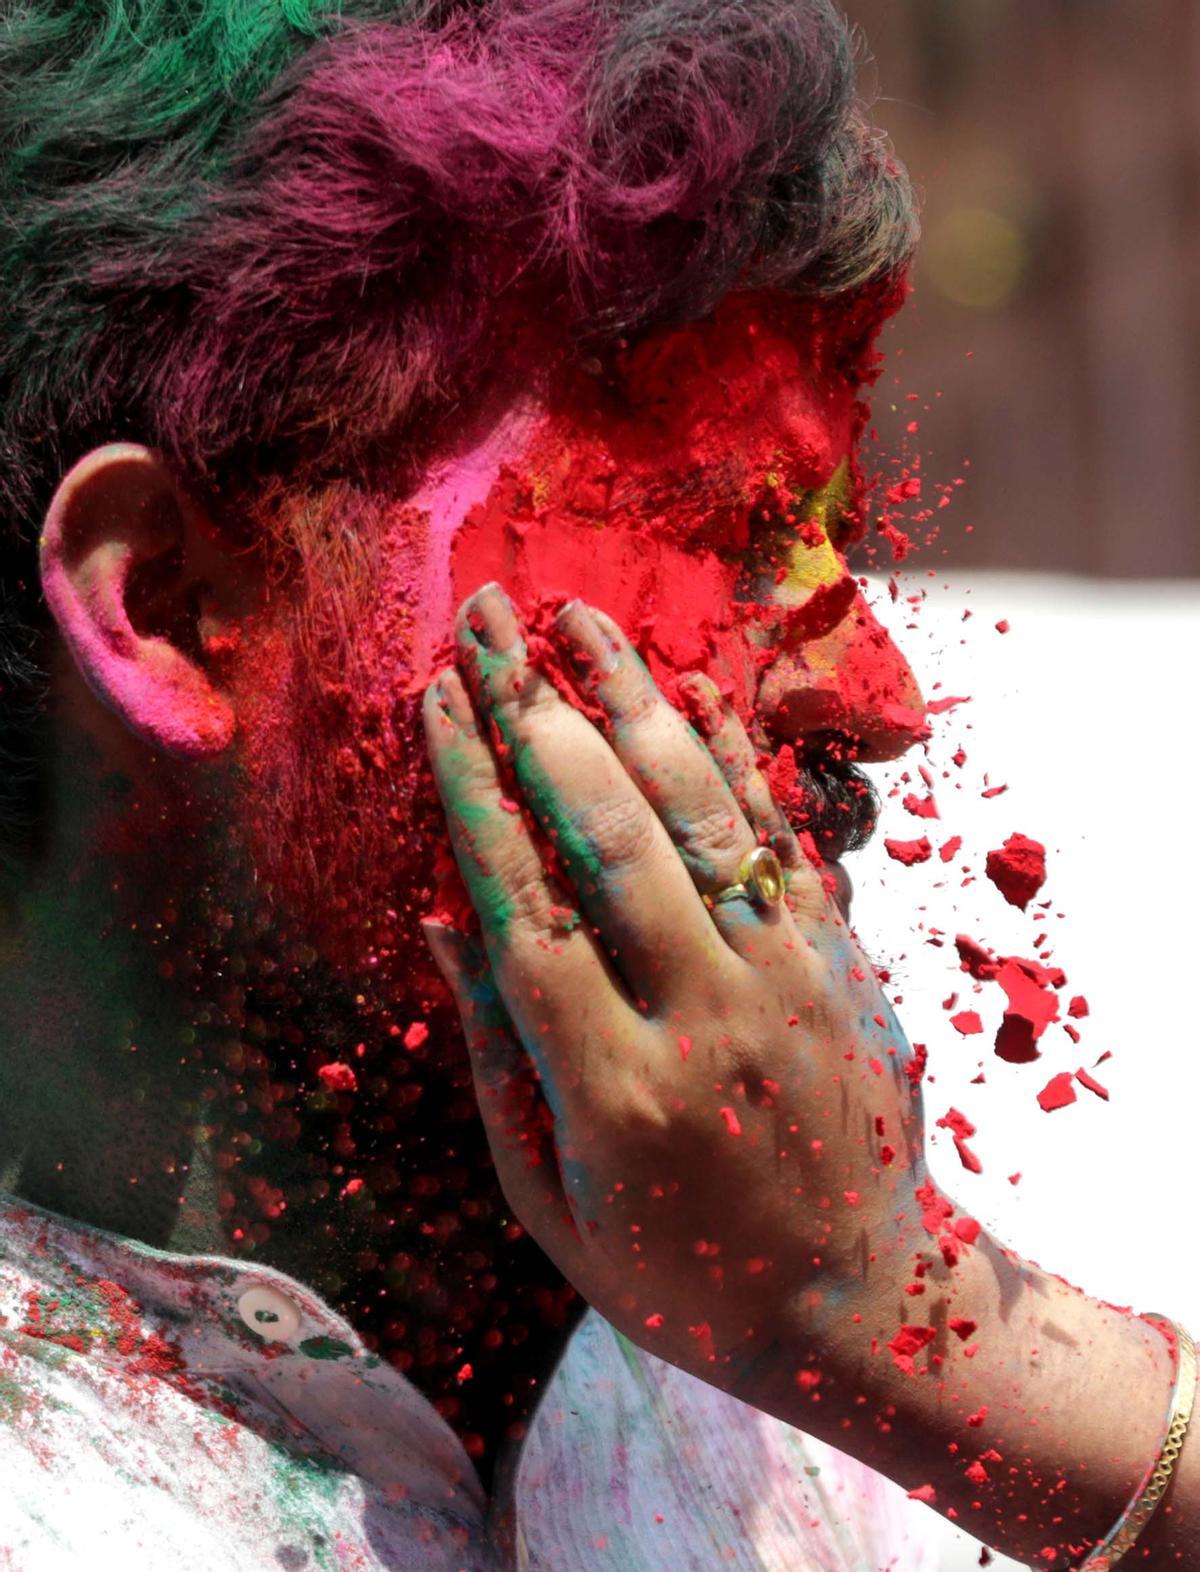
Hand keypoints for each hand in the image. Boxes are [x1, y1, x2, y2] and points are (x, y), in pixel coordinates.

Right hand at [423, 582, 928, 1393]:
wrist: (859, 1309)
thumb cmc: (681, 1273)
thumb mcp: (553, 1200)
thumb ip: (498, 1056)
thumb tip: (444, 917)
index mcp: (612, 1087)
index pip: (525, 906)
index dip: (473, 791)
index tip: (434, 701)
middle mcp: (703, 1014)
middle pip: (608, 833)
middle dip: (536, 711)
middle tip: (486, 619)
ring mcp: (786, 978)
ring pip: (703, 810)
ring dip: (635, 699)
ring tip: (578, 615)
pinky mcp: (839, 962)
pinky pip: (782, 835)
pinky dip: (735, 752)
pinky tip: (691, 682)